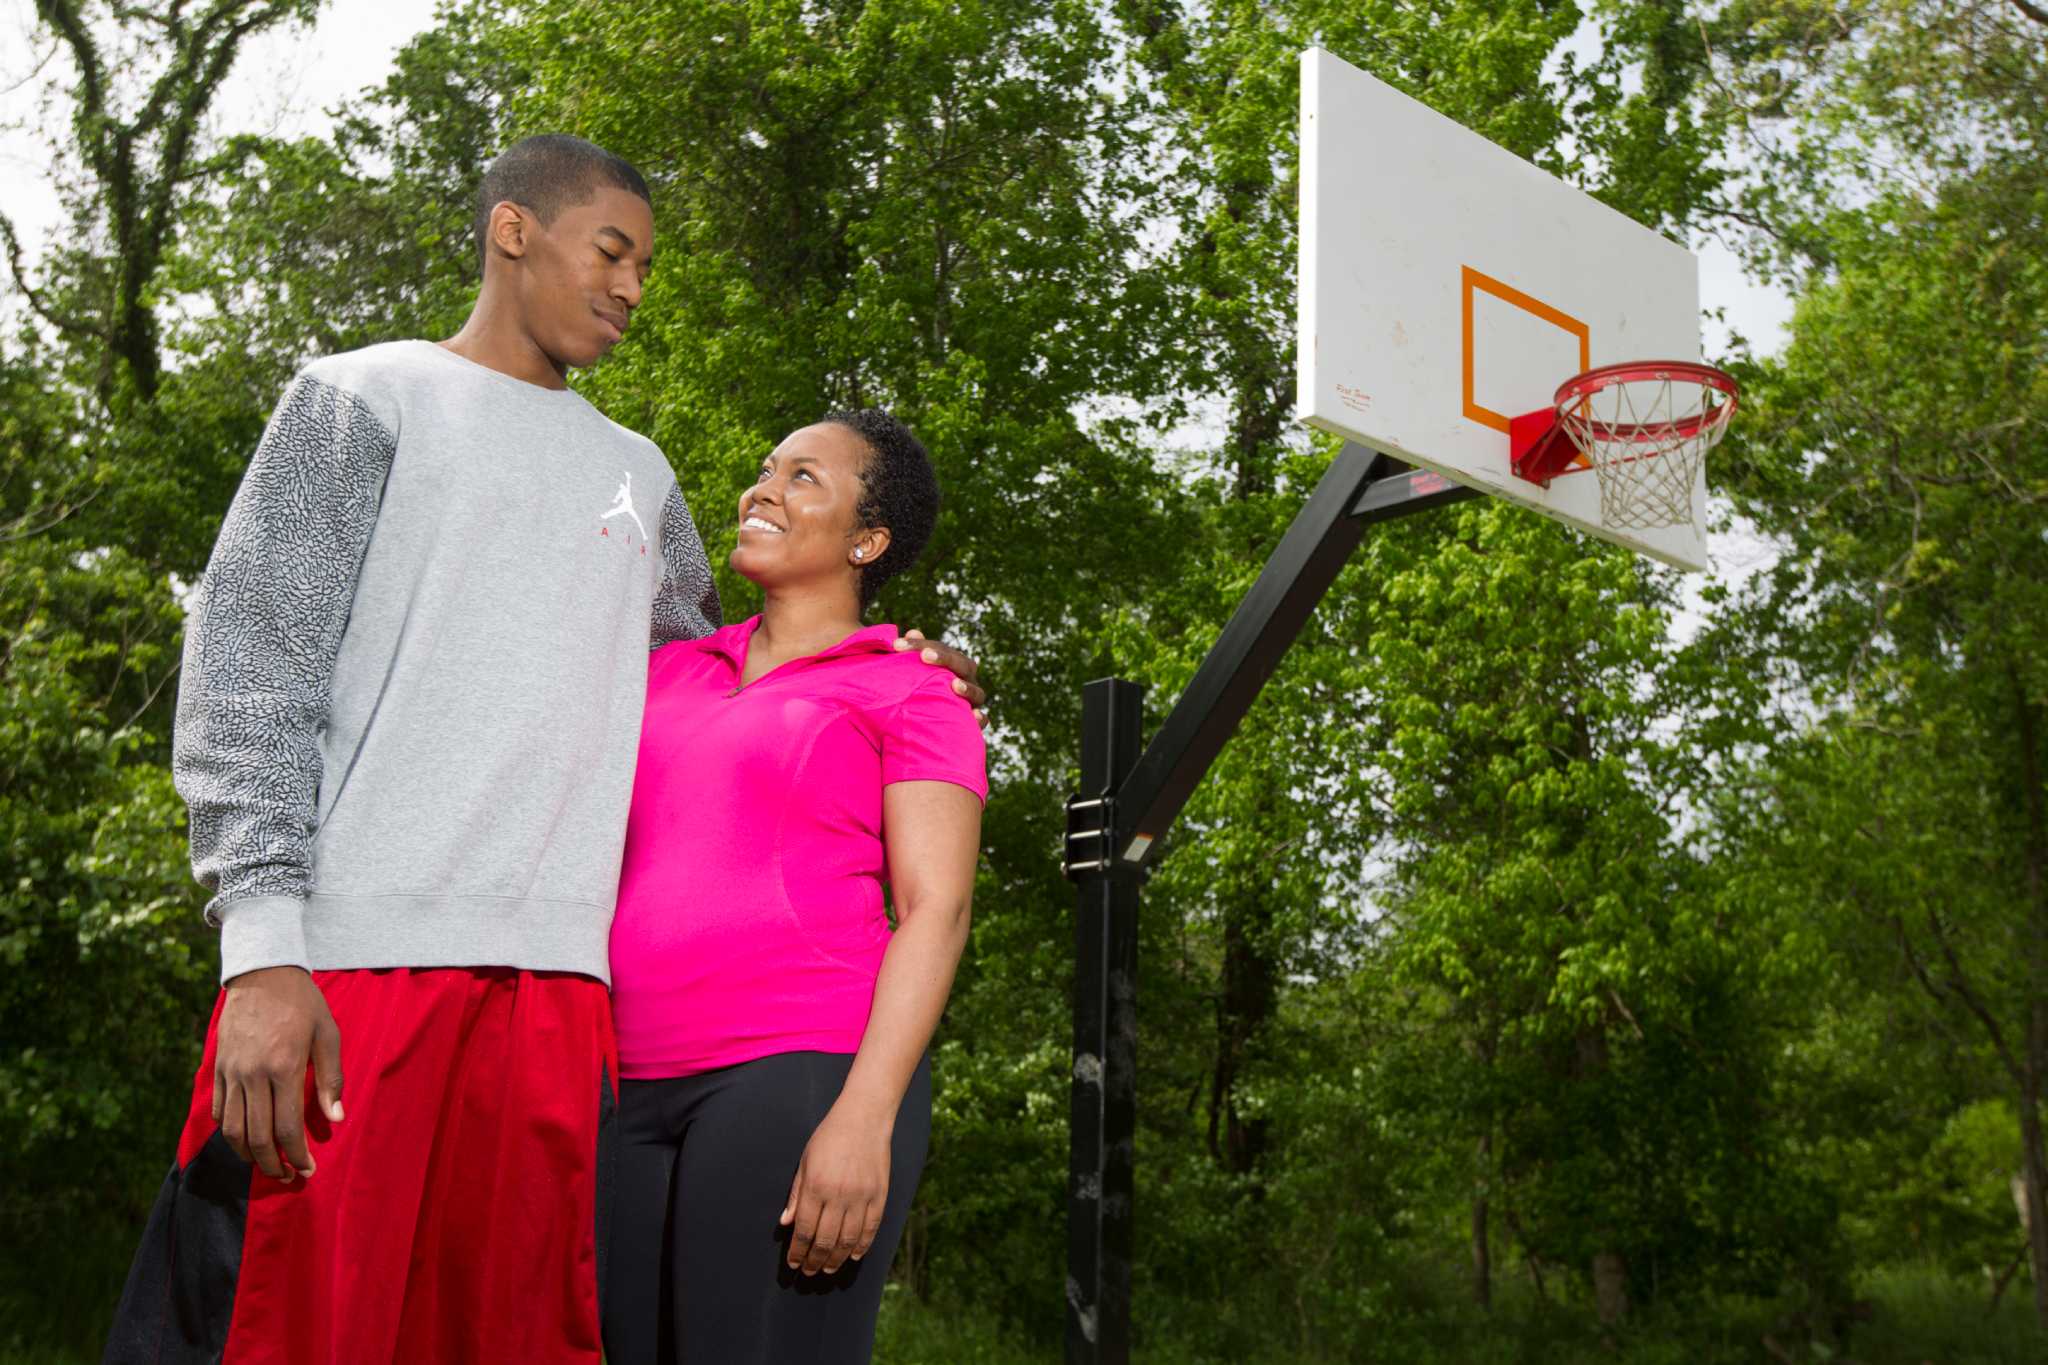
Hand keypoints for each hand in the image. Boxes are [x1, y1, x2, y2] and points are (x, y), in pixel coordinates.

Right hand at [213, 966, 343, 1181]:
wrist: (262, 973)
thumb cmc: (302, 1003)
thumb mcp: (327, 1034)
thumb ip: (331, 1079)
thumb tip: (335, 1119)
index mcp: (284, 1067)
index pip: (287, 1128)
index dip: (297, 1156)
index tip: (307, 1170)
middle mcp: (253, 1075)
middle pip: (257, 1137)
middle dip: (272, 1165)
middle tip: (287, 1178)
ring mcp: (231, 1072)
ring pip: (232, 1130)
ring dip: (249, 1156)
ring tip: (267, 1166)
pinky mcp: (218, 1068)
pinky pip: (220, 1111)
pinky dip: (231, 1133)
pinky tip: (247, 1138)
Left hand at [779, 1102, 891, 1275]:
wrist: (864, 1118)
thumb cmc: (829, 1137)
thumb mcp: (805, 1162)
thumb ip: (796, 1195)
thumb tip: (785, 1223)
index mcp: (816, 1186)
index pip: (805, 1230)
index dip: (798, 1251)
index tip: (793, 1263)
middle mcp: (839, 1195)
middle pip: (826, 1241)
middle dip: (815, 1261)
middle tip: (809, 1272)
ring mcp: (862, 1196)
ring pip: (848, 1240)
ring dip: (837, 1259)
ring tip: (828, 1269)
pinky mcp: (879, 1195)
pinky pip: (871, 1228)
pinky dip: (862, 1246)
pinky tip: (853, 1256)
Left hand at [894, 628, 988, 726]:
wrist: (931, 724)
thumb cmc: (920, 692)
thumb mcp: (914, 673)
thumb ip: (913, 654)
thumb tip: (914, 632)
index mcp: (951, 665)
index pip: (939, 649)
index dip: (919, 645)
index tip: (897, 644)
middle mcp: (965, 679)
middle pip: (961, 664)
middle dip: (944, 658)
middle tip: (925, 655)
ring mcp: (972, 701)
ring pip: (976, 692)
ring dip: (967, 688)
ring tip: (954, 685)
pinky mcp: (973, 722)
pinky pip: (983, 720)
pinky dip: (981, 718)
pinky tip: (974, 716)